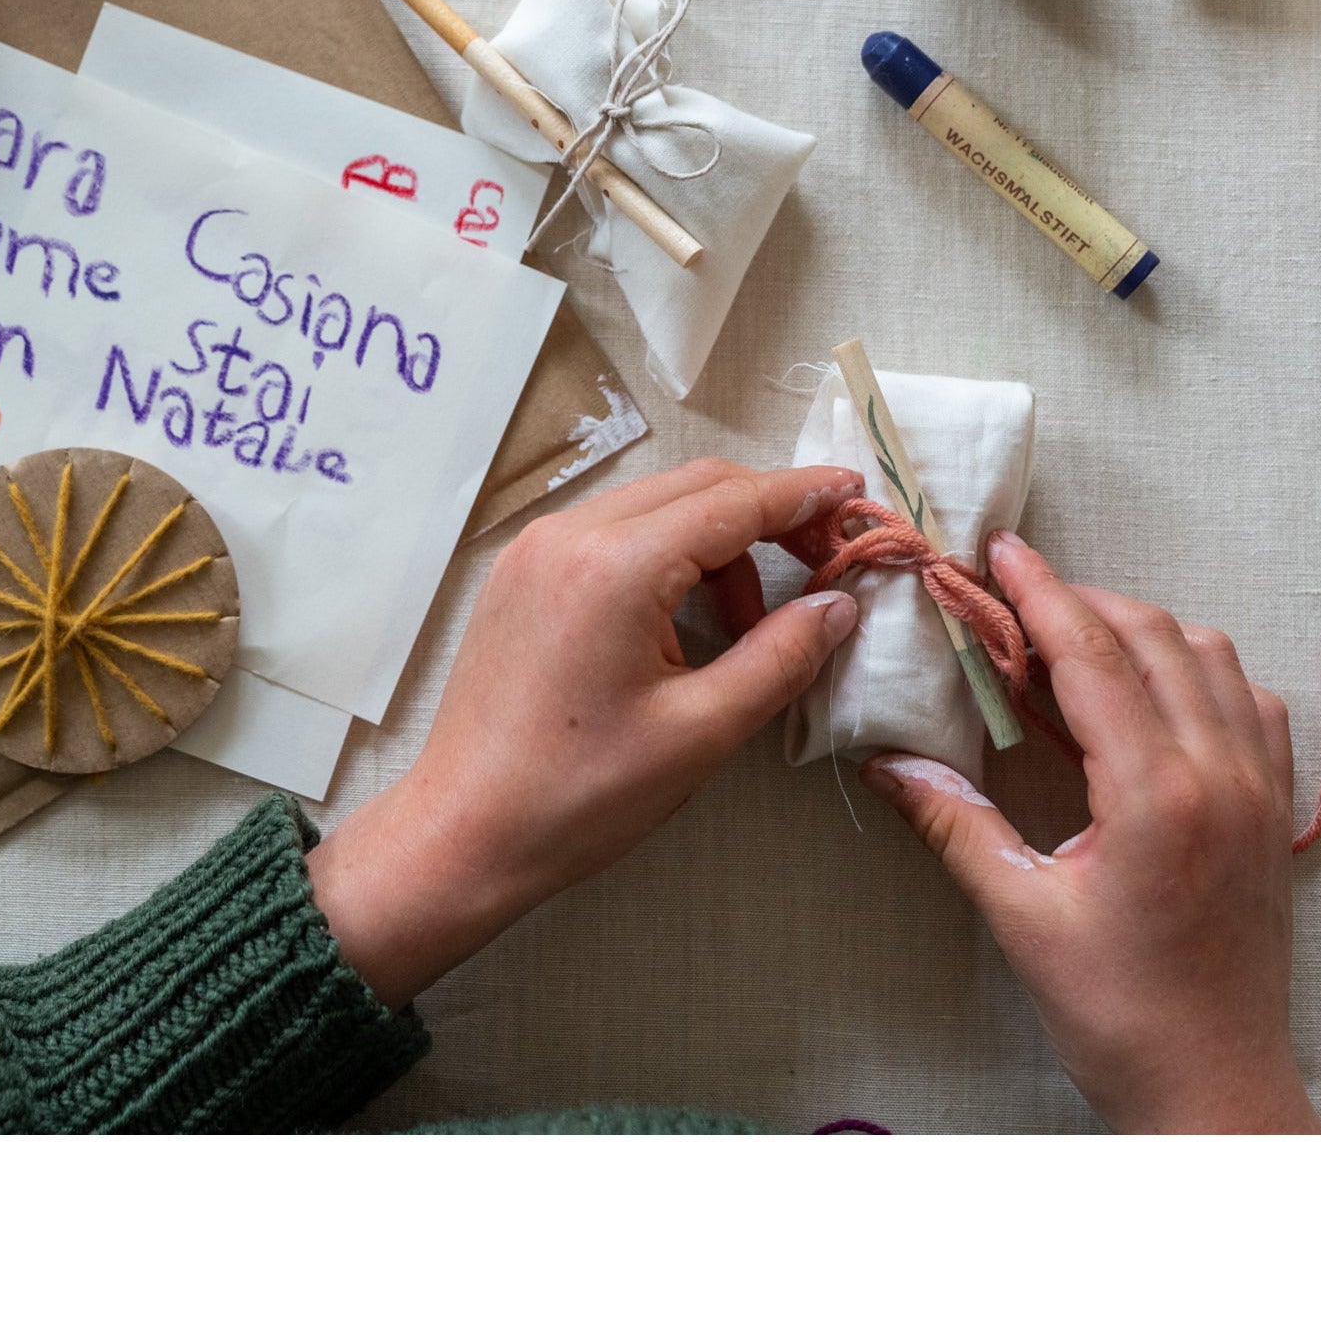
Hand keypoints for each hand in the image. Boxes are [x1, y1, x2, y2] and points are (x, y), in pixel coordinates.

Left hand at [309, 458, 863, 1007]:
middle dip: (768, 514)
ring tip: (750, 626)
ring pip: (654, 508)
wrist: (462, 833)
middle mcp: (568, 534)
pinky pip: (613, 535)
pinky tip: (688, 623)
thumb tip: (838, 605)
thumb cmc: (578, 795)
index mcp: (614, 566)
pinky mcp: (520, 575)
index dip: (805, 495)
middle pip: (695, 487)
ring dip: (717, 544)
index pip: (733, 501)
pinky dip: (666, 558)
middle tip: (824, 562)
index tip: (858, 496)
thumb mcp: (699, 732)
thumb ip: (779, 657)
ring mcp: (535, 549)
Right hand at [863, 530, 1320, 1132]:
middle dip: (1082, 600)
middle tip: (1017, 595)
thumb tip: (886, 763)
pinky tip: (1154, 693)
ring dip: (1143, 630)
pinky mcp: (1278, 812)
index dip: (1041, 593)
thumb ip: (957, 824)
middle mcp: (1222, 774)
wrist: (1215, 1087)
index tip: (1001, 551)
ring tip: (1076, 642)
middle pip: (1154, 637)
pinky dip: (1202, 673)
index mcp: (1156, 794)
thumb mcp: (1022, 917)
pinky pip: (1253, 703)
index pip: (1094, 656)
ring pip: (1212, 657)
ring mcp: (1262, 790)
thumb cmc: (1117, 1014)